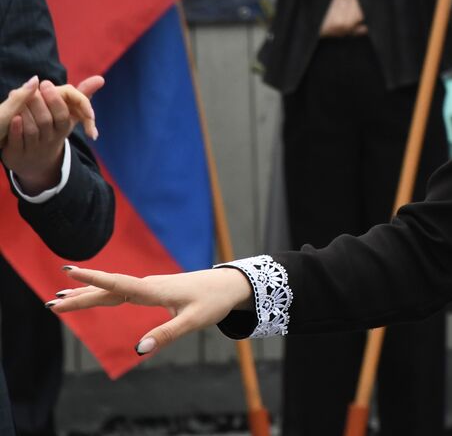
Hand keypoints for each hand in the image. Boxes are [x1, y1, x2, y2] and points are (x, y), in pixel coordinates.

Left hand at [3, 77, 102, 192]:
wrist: (34, 162)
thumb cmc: (52, 131)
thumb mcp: (68, 116)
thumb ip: (81, 96)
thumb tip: (101, 79)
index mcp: (63, 127)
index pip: (66, 114)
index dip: (59, 101)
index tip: (46, 83)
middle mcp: (50, 138)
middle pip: (50, 120)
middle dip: (44, 102)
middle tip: (38, 85)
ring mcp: (34, 147)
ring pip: (32, 130)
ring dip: (27, 113)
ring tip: (21, 96)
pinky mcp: (18, 154)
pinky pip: (18, 141)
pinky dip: (16, 129)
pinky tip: (15, 117)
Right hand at [45, 266, 253, 355]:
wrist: (230, 284)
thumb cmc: (214, 301)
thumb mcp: (194, 321)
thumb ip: (167, 335)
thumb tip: (139, 350)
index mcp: (155, 289)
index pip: (118, 284)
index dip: (93, 280)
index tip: (69, 272)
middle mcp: (149, 285)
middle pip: (108, 289)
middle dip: (80, 295)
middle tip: (51, 302)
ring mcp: (150, 286)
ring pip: (112, 289)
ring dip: (87, 293)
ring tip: (60, 298)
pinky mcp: (153, 289)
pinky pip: (121, 290)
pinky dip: (102, 292)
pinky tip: (91, 294)